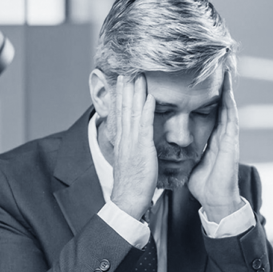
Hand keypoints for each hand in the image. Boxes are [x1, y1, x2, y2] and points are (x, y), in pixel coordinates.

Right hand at [109, 74, 157, 219]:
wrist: (127, 201)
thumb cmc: (132, 186)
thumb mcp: (131, 163)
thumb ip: (133, 151)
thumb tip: (135, 145)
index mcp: (123, 142)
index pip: (122, 114)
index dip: (123, 96)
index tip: (124, 81)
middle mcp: (125, 139)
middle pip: (125, 109)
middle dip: (127, 89)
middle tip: (129, 71)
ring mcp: (132, 143)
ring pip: (133, 113)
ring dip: (135, 93)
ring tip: (138, 76)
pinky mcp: (141, 149)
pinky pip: (144, 126)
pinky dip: (146, 110)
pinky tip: (150, 97)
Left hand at [187, 72, 243, 222]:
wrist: (215, 199)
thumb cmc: (204, 183)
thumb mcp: (192, 160)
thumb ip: (187, 149)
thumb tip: (174, 145)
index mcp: (212, 136)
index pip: (210, 110)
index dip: (208, 94)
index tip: (202, 77)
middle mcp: (222, 133)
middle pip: (221, 103)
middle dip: (221, 85)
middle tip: (220, 66)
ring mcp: (228, 137)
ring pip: (228, 107)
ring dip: (228, 89)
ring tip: (226, 71)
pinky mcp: (231, 142)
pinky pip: (231, 119)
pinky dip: (230, 104)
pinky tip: (228, 92)